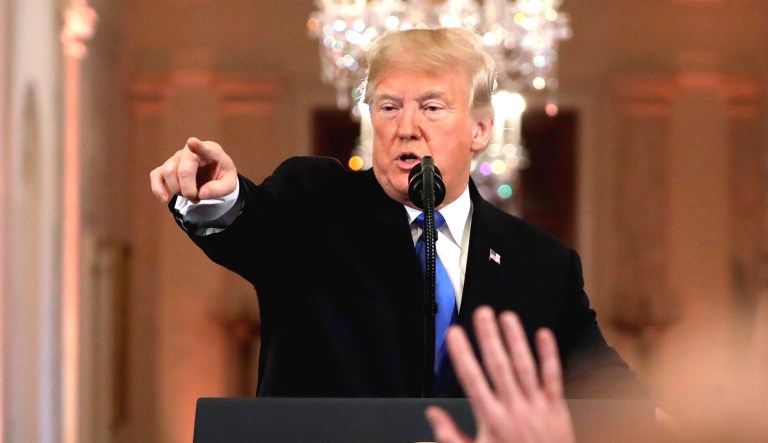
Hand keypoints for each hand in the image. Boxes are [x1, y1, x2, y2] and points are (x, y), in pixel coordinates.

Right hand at [149, 137, 236, 203]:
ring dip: (178, 190)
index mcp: (211, 151)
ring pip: (168, 172)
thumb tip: (200, 194)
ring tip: (191, 197)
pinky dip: (158, 188)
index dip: (197, 146)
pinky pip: (156, 175)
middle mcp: (190, 150)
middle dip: (188, 189)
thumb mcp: (229, 184)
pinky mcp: (167, 166)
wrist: (214, 175)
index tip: (192, 142)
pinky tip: (164, 199)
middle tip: (198, 198)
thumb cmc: (222, 176)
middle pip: (183, 169)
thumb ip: (218, 189)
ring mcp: (177, 157)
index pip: (204, 148)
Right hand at [426, 306, 574, 442]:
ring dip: (515, 339)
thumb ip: (450, 435)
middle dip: (488, 337)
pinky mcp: (556, 407)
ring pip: (525, 366)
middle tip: (481, 314)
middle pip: (499, 366)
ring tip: (507, 317)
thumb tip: (432, 414)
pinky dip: (549, 355)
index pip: (472, 379)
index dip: (461, 354)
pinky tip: (543, 334)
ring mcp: (536, 406)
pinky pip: (553, 377)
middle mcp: (513, 409)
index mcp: (491, 419)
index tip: (454, 334)